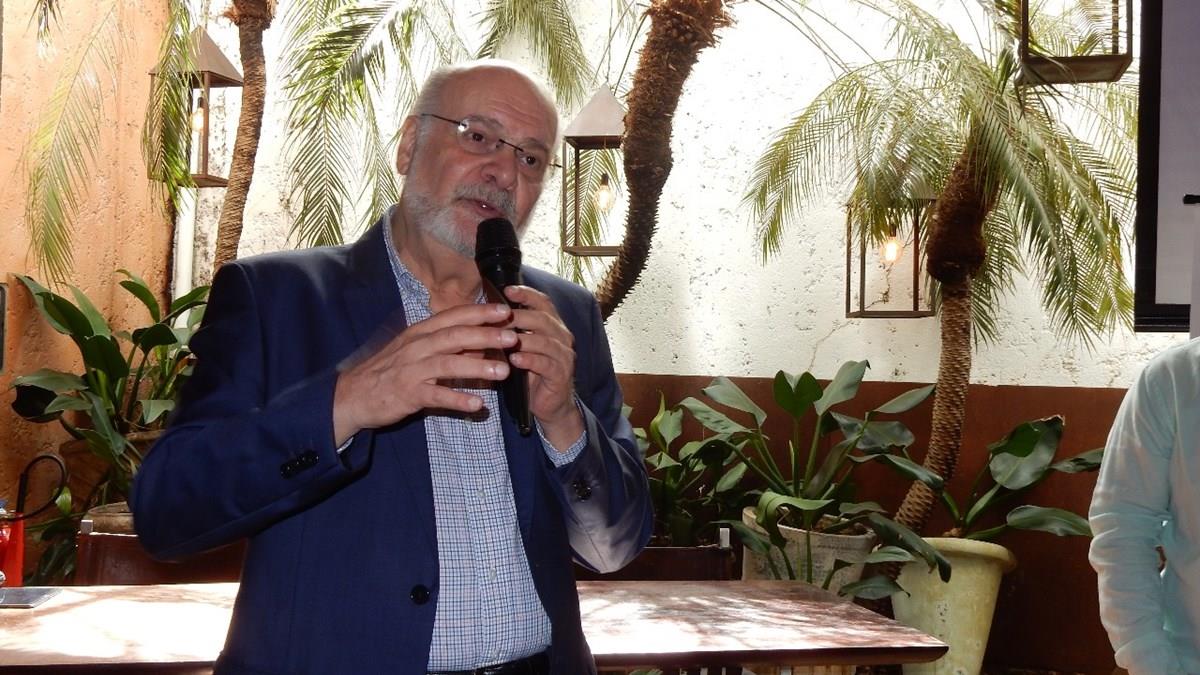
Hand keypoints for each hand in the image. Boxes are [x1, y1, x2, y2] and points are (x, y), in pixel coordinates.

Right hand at [332, 303, 516, 444]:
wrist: (353, 395)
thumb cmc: (389, 370)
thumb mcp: (416, 350)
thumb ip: (447, 345)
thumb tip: (479, 341)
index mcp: (420, 333)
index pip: (454, 317)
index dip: (480, 313)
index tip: (504, 310)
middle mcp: (417, 347)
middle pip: (455, 336)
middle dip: (486, 334)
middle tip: (513, 337)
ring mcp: (411, 370)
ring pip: (448, 364)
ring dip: (477, 366)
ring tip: (503, 371)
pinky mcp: (407, 394)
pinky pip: (436, 396)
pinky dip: (457, 399)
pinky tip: (477, 404)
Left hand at [503, 286, 584, 449]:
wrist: (550, 406)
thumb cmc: (531, 374)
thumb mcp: (520, 349)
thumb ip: (509, 332)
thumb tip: (483, 316)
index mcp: (553, 326)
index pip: (543, 303)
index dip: (527, 294)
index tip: (507, 290)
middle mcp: (562, 337)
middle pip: (543, 319)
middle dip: (519, 317)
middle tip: (497, 318)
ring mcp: (564, 356)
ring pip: (545, 341)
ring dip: (522, 339)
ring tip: (502, 338)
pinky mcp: (561, 375)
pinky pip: (546, 364)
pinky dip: (529, 360)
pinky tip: (514, 360)